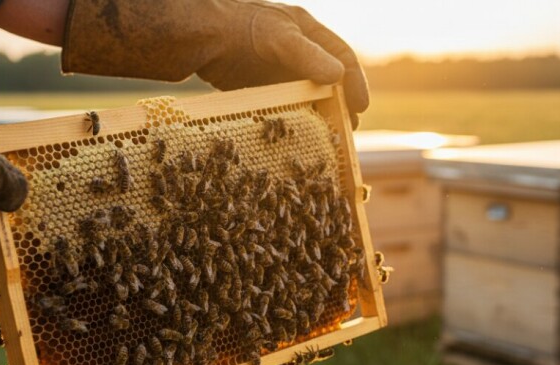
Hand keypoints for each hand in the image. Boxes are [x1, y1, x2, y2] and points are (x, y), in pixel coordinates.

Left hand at [62, 0, 368, 126]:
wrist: (198, 39)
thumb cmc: (240, 30)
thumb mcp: (280, 40)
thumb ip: (309, 57)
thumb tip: (339, 76)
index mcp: (306, 31)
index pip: (343, 57)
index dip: (356, 82)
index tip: (362, 109)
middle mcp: (295, 50)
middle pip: (328, 80)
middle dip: (341, 105)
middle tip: (349, 132)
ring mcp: (276, 68)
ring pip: (308, 95)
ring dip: (320, 117)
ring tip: (328, 140)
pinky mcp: (259, 85)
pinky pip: (285, 104)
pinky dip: (296, 119)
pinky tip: (297, 136)